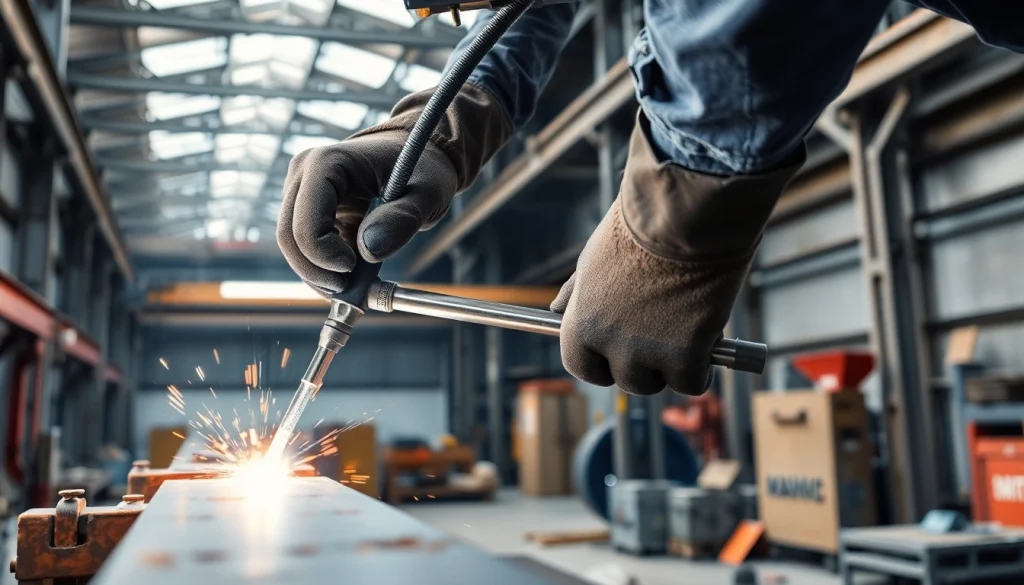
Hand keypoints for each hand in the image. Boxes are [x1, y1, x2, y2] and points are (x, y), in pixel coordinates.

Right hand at [277, 85, 511, 294]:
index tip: (354, 270)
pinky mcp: (308, 209)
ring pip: (293, 246)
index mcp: (328, 163)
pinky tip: (353, 275)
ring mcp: (302, 191)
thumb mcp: (427, 193)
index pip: (305, 222)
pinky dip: (325, 267)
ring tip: (357, 286)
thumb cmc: (423, 168)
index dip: (324, 255)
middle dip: (317, 272)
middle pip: (290, 238)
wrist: (418, 156)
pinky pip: (306, 247)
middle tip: (351, 293)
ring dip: (320, 274)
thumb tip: (369, 250)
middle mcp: (304, 173)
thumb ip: (402, 220)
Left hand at [551, 113, 802, 395]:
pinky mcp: (686, 353)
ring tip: (686, 338)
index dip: (600, 363)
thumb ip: (578, 292)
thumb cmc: (642, 225)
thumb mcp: (595, 257)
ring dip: (672, 368)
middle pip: (624, 379)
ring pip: (657, 383)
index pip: (579, 364)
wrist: (685, 212)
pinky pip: (692, 382)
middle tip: (662, 341)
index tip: (615, 357)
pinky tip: (708, 346)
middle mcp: (608, 340)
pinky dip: (702, 369)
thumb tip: (555, 311)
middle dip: (643, 366)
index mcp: (582, 318)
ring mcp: (647, 351)